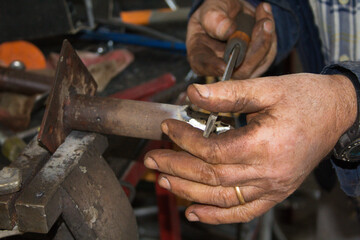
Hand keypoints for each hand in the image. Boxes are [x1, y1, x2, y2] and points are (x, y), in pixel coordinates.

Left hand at [144, 74, 356, 223]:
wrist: (338, 112)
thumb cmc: (306, 98)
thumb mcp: (267, 88)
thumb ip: (227, 93)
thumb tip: (193, 93)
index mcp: (265, 144)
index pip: (212, 150)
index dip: (184, 140)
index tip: (168, 127)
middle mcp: (269, 171)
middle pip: (211, 176)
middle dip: (177, 167)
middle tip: (152, 158)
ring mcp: (273, 186)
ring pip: (222, 197)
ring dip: (189, 191)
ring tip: (164, 180)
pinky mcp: (276, 191)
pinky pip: (243, 212)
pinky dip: (217, 216)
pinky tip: (195, 213)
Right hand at [186, 0, 276, 78]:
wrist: (232, 11)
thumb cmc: (215, 13)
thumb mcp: (210, 9)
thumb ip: (214, 19)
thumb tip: (227, 31)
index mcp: (200, 53)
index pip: (203, 65)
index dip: (213, 67)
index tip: (224, 65)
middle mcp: (220, 65)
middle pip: (238, 70)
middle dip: (254, 48)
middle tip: (263, 23)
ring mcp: (239, 67)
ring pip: (256, 63)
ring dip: (265, 37)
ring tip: (263, 13)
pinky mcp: (256, 63)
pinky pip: (268, 54)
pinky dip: (270, 34)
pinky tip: (264, 17)